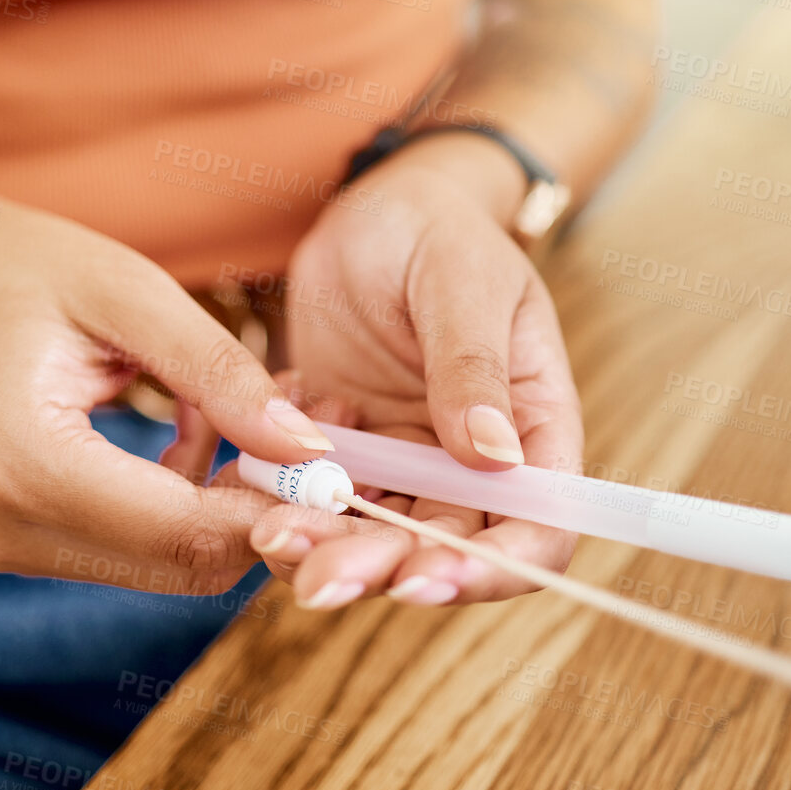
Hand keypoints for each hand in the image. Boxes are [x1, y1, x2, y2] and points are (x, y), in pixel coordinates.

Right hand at [0, 198, 339, 590]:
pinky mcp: (21, 545)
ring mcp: (7, 546)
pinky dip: (186, 503)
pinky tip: (192, 429)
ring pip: (168, 565)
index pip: (180, 532)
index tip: (338, 464)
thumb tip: (310, 451)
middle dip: (259, 512)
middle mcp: (6, 527)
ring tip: (235, 410)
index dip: (272, 511)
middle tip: (304, 429)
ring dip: (223, 505)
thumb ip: (220, 373)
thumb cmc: (22, 269)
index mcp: (23, 462)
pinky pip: (139, 550)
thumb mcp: (130, 293)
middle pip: (182, 566)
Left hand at [250, 131, 582, 606]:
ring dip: (323, 549)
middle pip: (441, 551)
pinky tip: (253, 465)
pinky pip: (314, 502)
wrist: (373, 211)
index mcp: (532, 431)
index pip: (536, 530)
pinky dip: (282, 500)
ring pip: (372, 538)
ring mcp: (404, 464)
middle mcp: (473, 466)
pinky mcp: (345, 455)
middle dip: (381, 569)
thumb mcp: (463, 280)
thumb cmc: (439, 230)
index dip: (488, 571)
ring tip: (270, 534)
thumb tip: (495, 456)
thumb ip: (473, 365)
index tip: (423, 578)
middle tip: (318, 577)